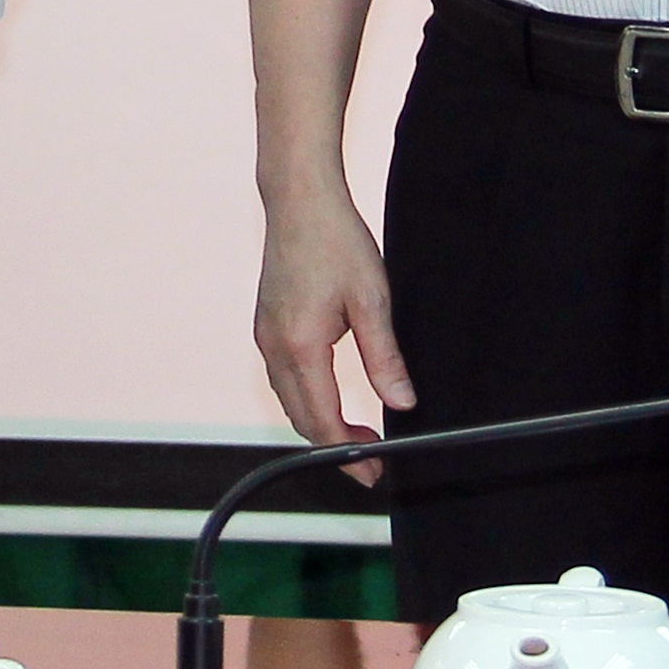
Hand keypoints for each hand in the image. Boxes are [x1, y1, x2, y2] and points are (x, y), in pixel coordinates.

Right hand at [253, 177, 414, 483]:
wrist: (299, 199)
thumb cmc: (336, 240)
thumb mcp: (372, 300)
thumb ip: (384, 357)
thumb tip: (402, 402)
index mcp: (301, 346)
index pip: (322, 420)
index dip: (348, 452)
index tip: (373, 470)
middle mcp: (274, 346)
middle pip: (301, 418)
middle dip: (333, 446)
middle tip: (369, 460)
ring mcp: (265, 335)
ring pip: (289, 400)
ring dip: (318, 423)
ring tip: (353, 433)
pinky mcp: (266, 324)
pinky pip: (283, 378)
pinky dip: (306, 398)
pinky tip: (329, 395)